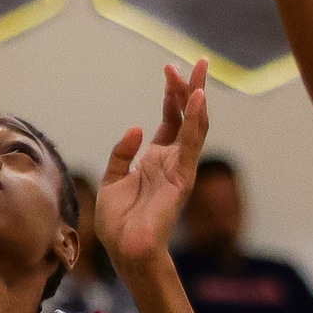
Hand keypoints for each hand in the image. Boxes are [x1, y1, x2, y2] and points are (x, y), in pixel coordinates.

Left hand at [97, 60, 208, 269]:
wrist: (125, 251)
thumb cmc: (119, 223)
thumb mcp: (112, 180)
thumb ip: (122, 154)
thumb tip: (136, 128)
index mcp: (156, 160)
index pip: (170, 120)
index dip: (172, 95)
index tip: (171, 70)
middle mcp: (172, 161)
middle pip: (186, 117)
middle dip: (191, 89)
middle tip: (198, 62)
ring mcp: (179, 169)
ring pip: (194, 127)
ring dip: (197, 99)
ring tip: (199, 72)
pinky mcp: (181, 178)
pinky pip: (190, 145)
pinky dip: (194, 121)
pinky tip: (198, 99)